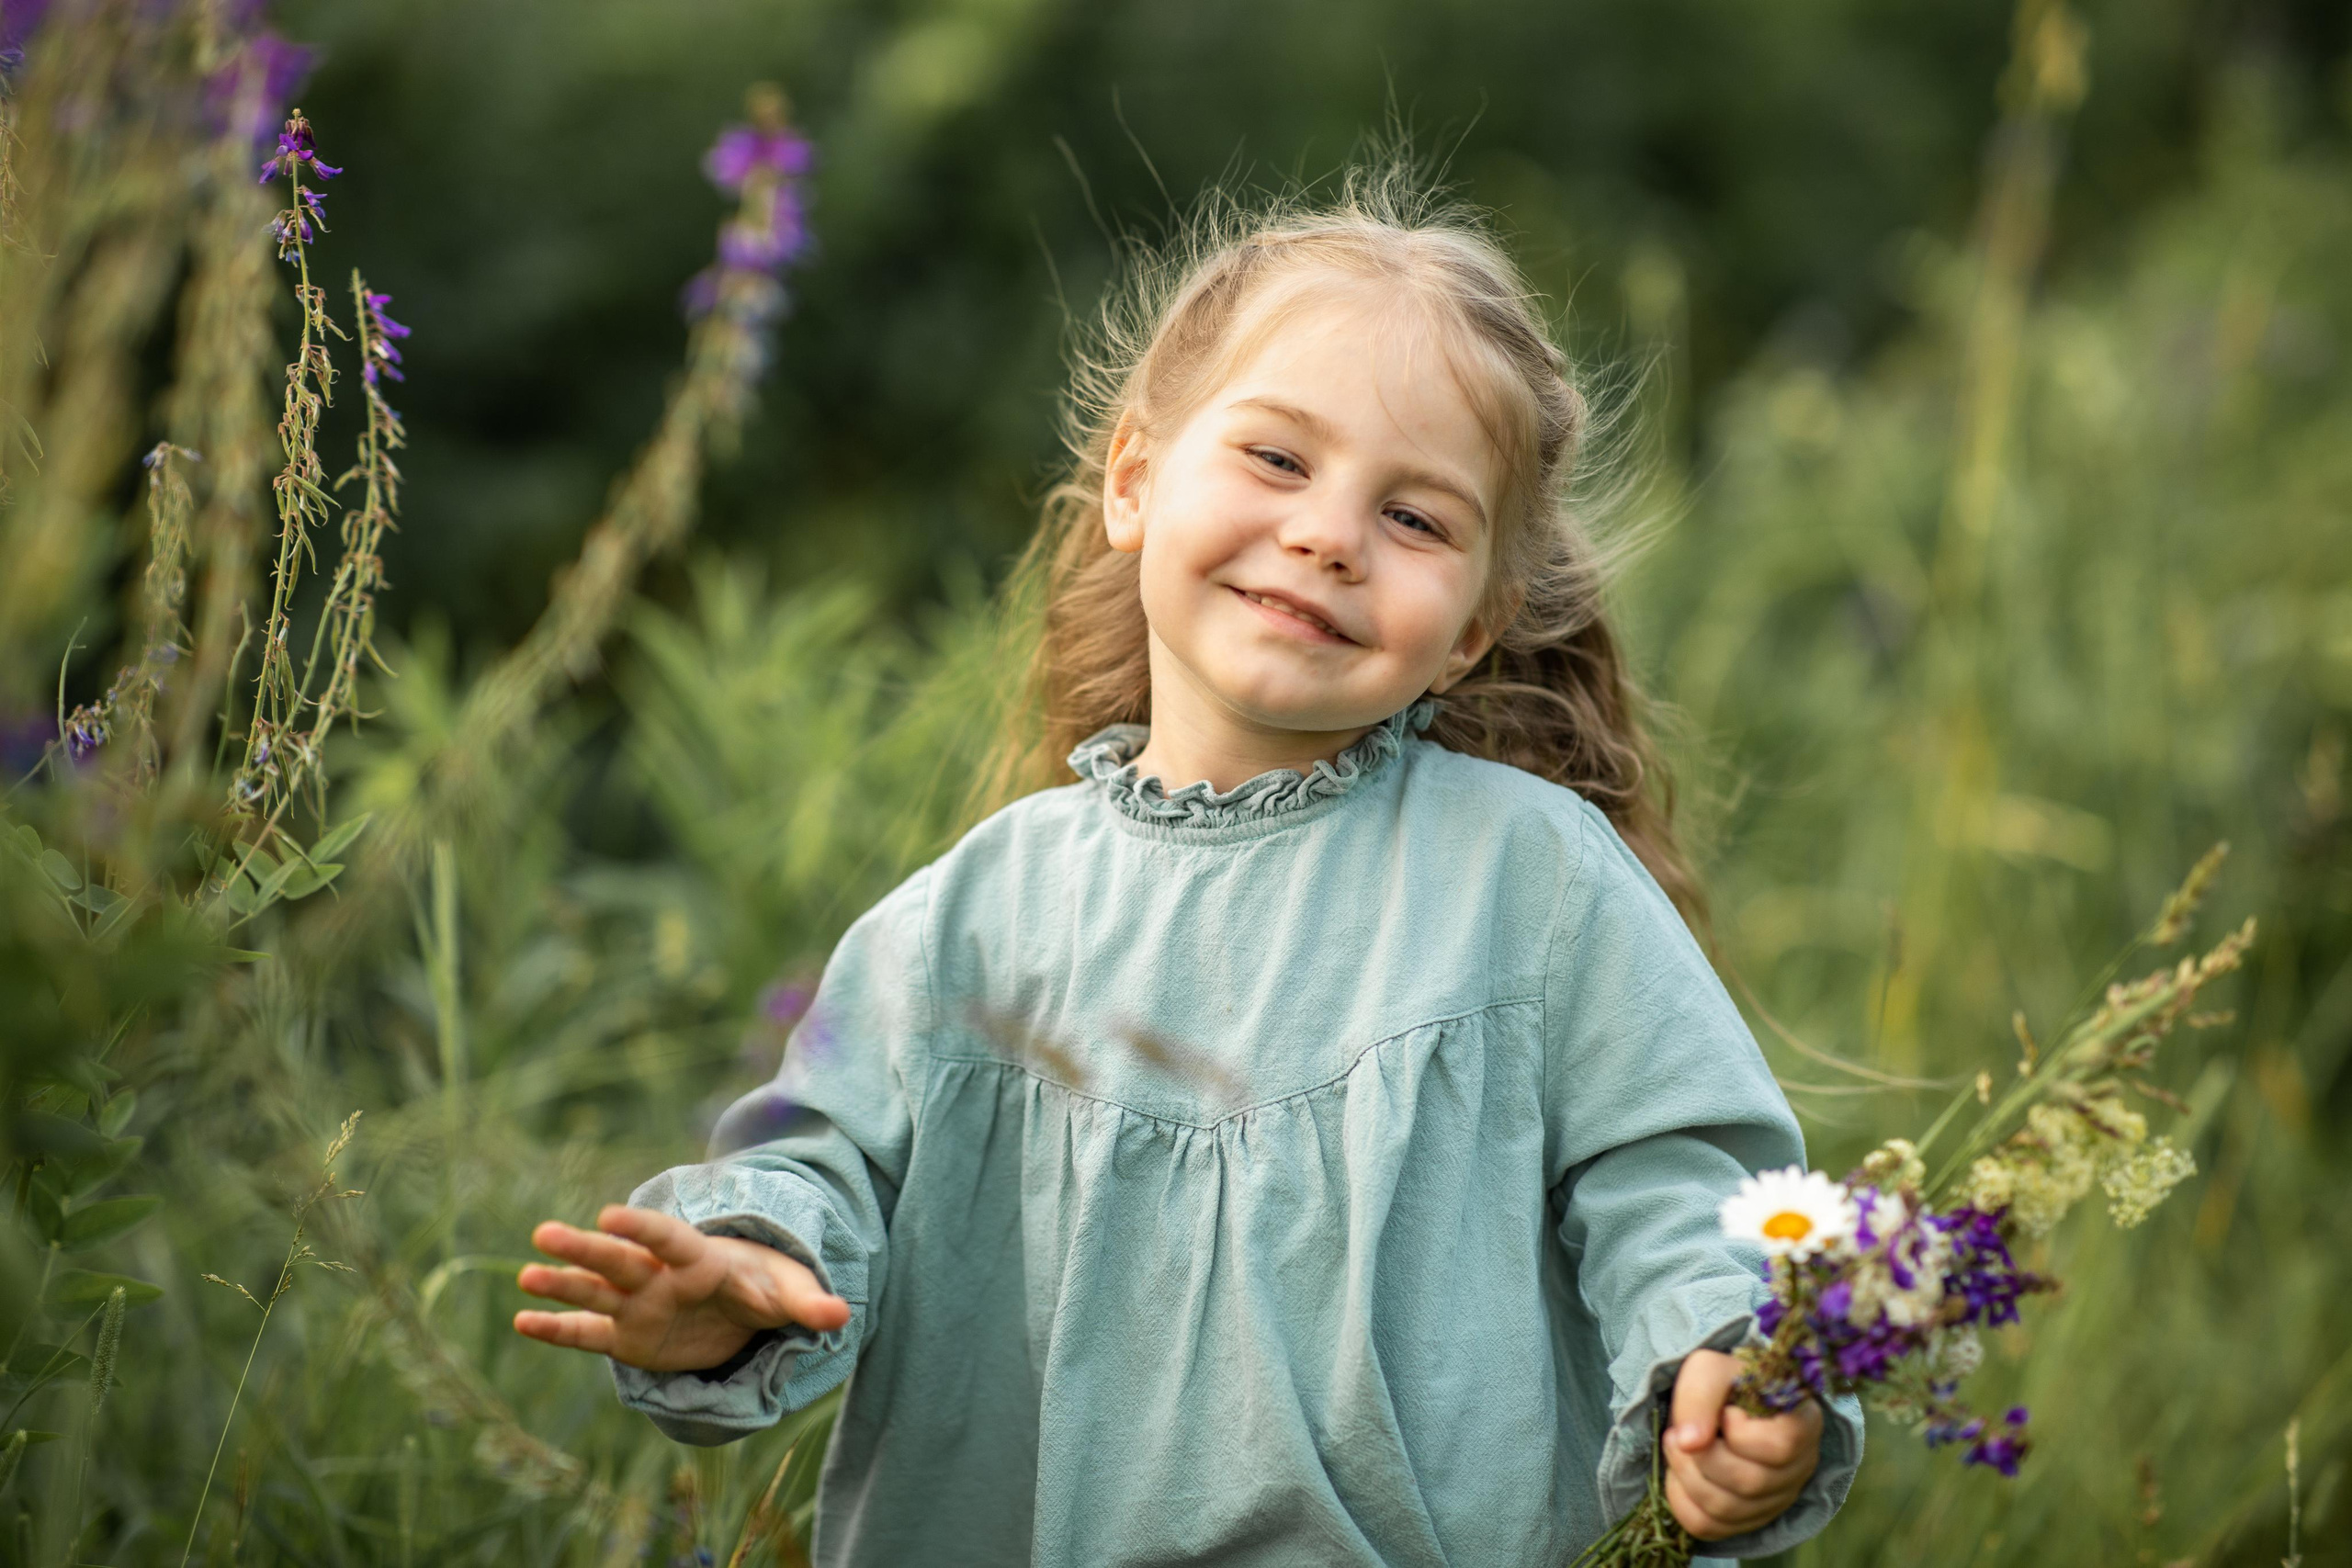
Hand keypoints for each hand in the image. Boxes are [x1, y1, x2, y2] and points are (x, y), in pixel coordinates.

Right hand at [513, 1205, 850, 1371]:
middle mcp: (659, 1277)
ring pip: (595, 1292)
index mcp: (699, 1259)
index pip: (669, 1239)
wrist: (744, 1303)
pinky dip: (558, 1328)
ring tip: (525, 1275)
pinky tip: (522, 1320)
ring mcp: (639, 1305)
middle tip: (545, 1233)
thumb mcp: (790, 1294)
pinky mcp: (627, 1336)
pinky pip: (588, 1333)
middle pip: (620, 1260)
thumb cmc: (765, 1286)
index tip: (610, 1214)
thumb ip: (809, 1304)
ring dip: (562, 1284)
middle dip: (586, 1249)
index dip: (643, 1229)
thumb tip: (842, 1314)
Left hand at [1662, 1349, 1822, 1541]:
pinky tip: (1679, 1473)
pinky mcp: (1749, 1517)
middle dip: (1702, 1457)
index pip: (1782, 1446)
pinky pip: (1710, 1527)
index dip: (1742, 1432)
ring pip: (1728, 1510)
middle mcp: (1799, 1467)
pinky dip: (1681, 1500)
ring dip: (1686, 1476)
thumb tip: (1689, 1442)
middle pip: (1750, 1483)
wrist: (1723, 1399)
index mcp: (1803, 1424)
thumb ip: (1700, 1393)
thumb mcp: (1710, 1368)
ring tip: (1677, 1446)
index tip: (1726, 1411)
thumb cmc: (1726, 1382)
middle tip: (1679, 1431)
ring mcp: (1777, 1498)